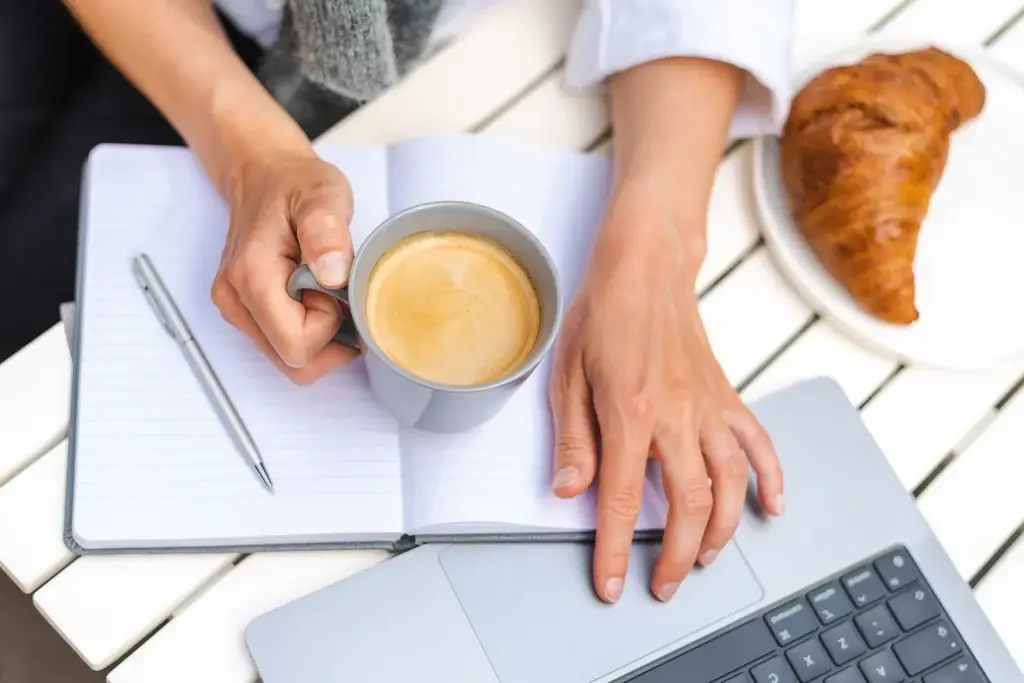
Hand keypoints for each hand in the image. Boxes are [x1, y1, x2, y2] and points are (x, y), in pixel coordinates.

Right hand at [211, 148, 359, 383]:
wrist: (264, 174)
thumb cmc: (295, 184)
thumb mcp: (322, 194)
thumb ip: (326, 231)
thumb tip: (332, 273)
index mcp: (251, 277)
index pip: (297, 346)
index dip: (329, 325)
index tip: (335, 285)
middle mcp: (234, 300)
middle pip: (293, 361)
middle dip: (327, 336)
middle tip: (334, 288)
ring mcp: (235, 309)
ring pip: (289, 358)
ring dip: (319, 334)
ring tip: (324, 287)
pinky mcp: (243, 311)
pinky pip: (283, 344)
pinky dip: (308, 329)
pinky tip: (314, 294)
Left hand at [548, 181, 783, 603]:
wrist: (646, 265)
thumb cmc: (603, 313)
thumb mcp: (567, 374)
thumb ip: (573, 438)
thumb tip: (569, 490)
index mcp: (629, 414)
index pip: (622, 500)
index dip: (616, 551)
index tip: (613, 585)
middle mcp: (675, 417)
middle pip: (688, 505)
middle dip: (677, 557)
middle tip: (664, 585)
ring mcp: (707, 407)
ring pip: (730, 484)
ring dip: (721, 530)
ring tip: (705, 558)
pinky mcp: (726, 396)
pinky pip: (758, 443)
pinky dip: (770, 478)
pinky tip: (770, 507)